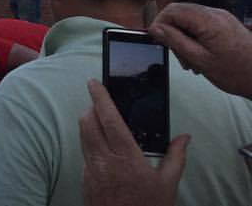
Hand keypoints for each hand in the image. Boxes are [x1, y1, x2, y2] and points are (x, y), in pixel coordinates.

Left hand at [79, 79, 188, 205]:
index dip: (100, 97)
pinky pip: (84, 153)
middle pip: (87, 122)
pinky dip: (90, 144)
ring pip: (83, 136)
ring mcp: (91, 169)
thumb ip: (175, 157)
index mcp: (126, 157)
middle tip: (99, 103)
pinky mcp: (84, 179)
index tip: (94, 82)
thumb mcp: (168, 184)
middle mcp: (104, 160)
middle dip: (90, 108)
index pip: (108, 119)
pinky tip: (103, 148)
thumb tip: (184, 138)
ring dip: (88, 124)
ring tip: (101, 121)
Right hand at [148, 2, 251, 97]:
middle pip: (180, 12)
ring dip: (182, 35)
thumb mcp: (200, 60)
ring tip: (189, 59)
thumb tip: (155, 29)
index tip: (156, 39)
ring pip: (189, 18)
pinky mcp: (225, 23)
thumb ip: (175, 41)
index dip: (160, 22)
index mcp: (209, 20)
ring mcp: (221, 17)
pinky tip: (198, 54)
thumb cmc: (235, 73)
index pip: (173, 9)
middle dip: (172, 31)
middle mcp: (215, 13)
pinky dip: (194, 36)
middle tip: (176, 54)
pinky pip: (201, 23)